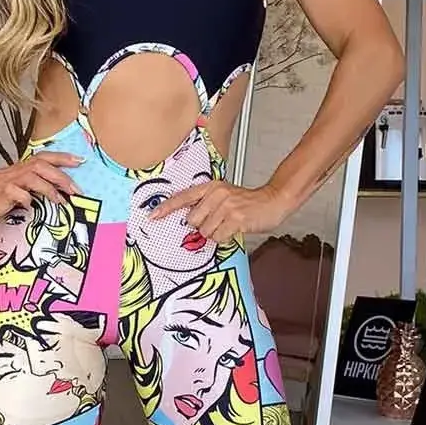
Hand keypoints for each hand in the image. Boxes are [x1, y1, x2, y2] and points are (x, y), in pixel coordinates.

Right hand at [0, 153, 82, 219]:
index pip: (46, 158)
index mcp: (23, 168)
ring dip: (49, 189)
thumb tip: (56, 192)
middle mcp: (18, 171)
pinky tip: (32, 206)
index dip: (63, 158)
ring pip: (34, 178)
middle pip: (44, 167)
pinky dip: (27, 199)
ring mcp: (10, 181)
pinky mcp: (2, 193)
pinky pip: (17, 194)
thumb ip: (34, 186)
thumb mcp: (16, 185)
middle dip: (62, 177)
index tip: (80, 160)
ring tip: (61, 201)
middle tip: (76, 190)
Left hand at [150, 180, 288, 241]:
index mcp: (211, 187)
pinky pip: (219, 237)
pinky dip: (225, 238)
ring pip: (206, 231)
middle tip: (218, 222)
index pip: (183, 197)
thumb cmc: (248, 202)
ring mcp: (226, 206)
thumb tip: (190, 222)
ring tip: (229, 224)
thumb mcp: (224, 196)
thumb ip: (206, 205)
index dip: (166, 208)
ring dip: (216, 233)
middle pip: (193, 221)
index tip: (152, 216)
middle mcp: (216, 194)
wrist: (273, 200)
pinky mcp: (235, 219)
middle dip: (203, 227)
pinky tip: (235, 229)